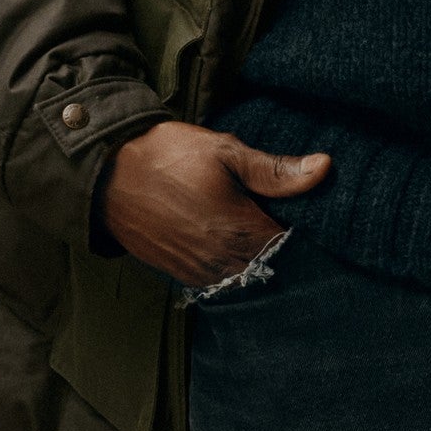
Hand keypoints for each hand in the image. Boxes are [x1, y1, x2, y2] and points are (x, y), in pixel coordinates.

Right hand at [97, 122, 331, 287]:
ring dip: (256, 257)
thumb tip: (324, 168)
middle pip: (271, 265)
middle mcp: (223, 262)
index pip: (294, 247)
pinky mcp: (180, 274)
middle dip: (284, 247)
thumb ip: (275, 170)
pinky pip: (219, 278)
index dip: (306, 230)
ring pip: (246, 275)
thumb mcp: (225, 152)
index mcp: (240, 232)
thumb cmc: (168, 157)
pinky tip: (229, 237)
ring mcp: (200, 273)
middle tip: (285, 216)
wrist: (106, 175)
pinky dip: (230, 262)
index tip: (310, 211)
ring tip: (256, 225)